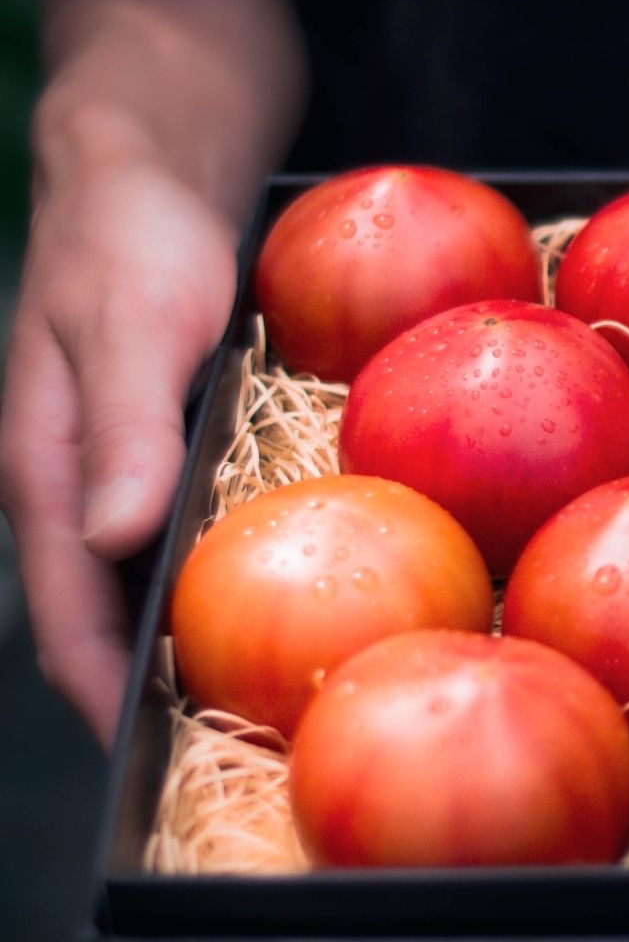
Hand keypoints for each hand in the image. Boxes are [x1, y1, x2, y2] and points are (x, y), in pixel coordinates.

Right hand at [0, 151, 238, 742]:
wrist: (146, 174)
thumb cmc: (131, 240)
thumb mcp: (130, 323)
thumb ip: (121, 428)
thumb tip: (116, 541)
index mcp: (45, 475)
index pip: (66, 621)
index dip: (108, 701)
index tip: (157, 767)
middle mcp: (74, 490)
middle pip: (99, 624)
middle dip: (148, 698)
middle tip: (232, 753)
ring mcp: (112, 475)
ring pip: (137, 590)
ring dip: (182, 646)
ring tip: (256, 700)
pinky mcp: (155, 453)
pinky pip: (177, 540)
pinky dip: (210, 583)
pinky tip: (271, 599)